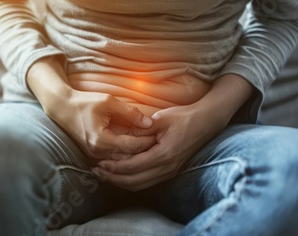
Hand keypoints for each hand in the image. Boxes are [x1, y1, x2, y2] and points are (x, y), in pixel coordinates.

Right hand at [26, 56, 155, 160]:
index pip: (131, 146)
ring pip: (121, 162)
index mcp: (101, 140)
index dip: (147, 141)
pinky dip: (126, 155)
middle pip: (128, 158)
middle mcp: (97, 152)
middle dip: (144, 151)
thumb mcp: (108, 102)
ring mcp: (94, 155)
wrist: (62, 108)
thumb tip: (149, 122)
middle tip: (159, 143)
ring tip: (151, 146)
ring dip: (135, 155)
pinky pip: (113, 159)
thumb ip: (130, 112)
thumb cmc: (84, 102)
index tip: (159, 135)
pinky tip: (136, 149)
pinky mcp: (93, 154)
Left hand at [91, 74, 252, 190]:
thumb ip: (141, 129)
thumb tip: (121, 137)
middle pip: (134, 182)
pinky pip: (147, 181)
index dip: (114, 167)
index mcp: (164, 154)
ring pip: (140, 185)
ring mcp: (169, 172)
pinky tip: (120, 173)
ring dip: (120, 182)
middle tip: (96, 171)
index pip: (133, 167)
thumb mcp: (160, 118)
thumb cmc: (184, 117)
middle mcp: (167, 168)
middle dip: (113, 178)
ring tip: (104, 174)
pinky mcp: (169, 171)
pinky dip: (131, 180)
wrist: (206, 122)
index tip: (99, 163)